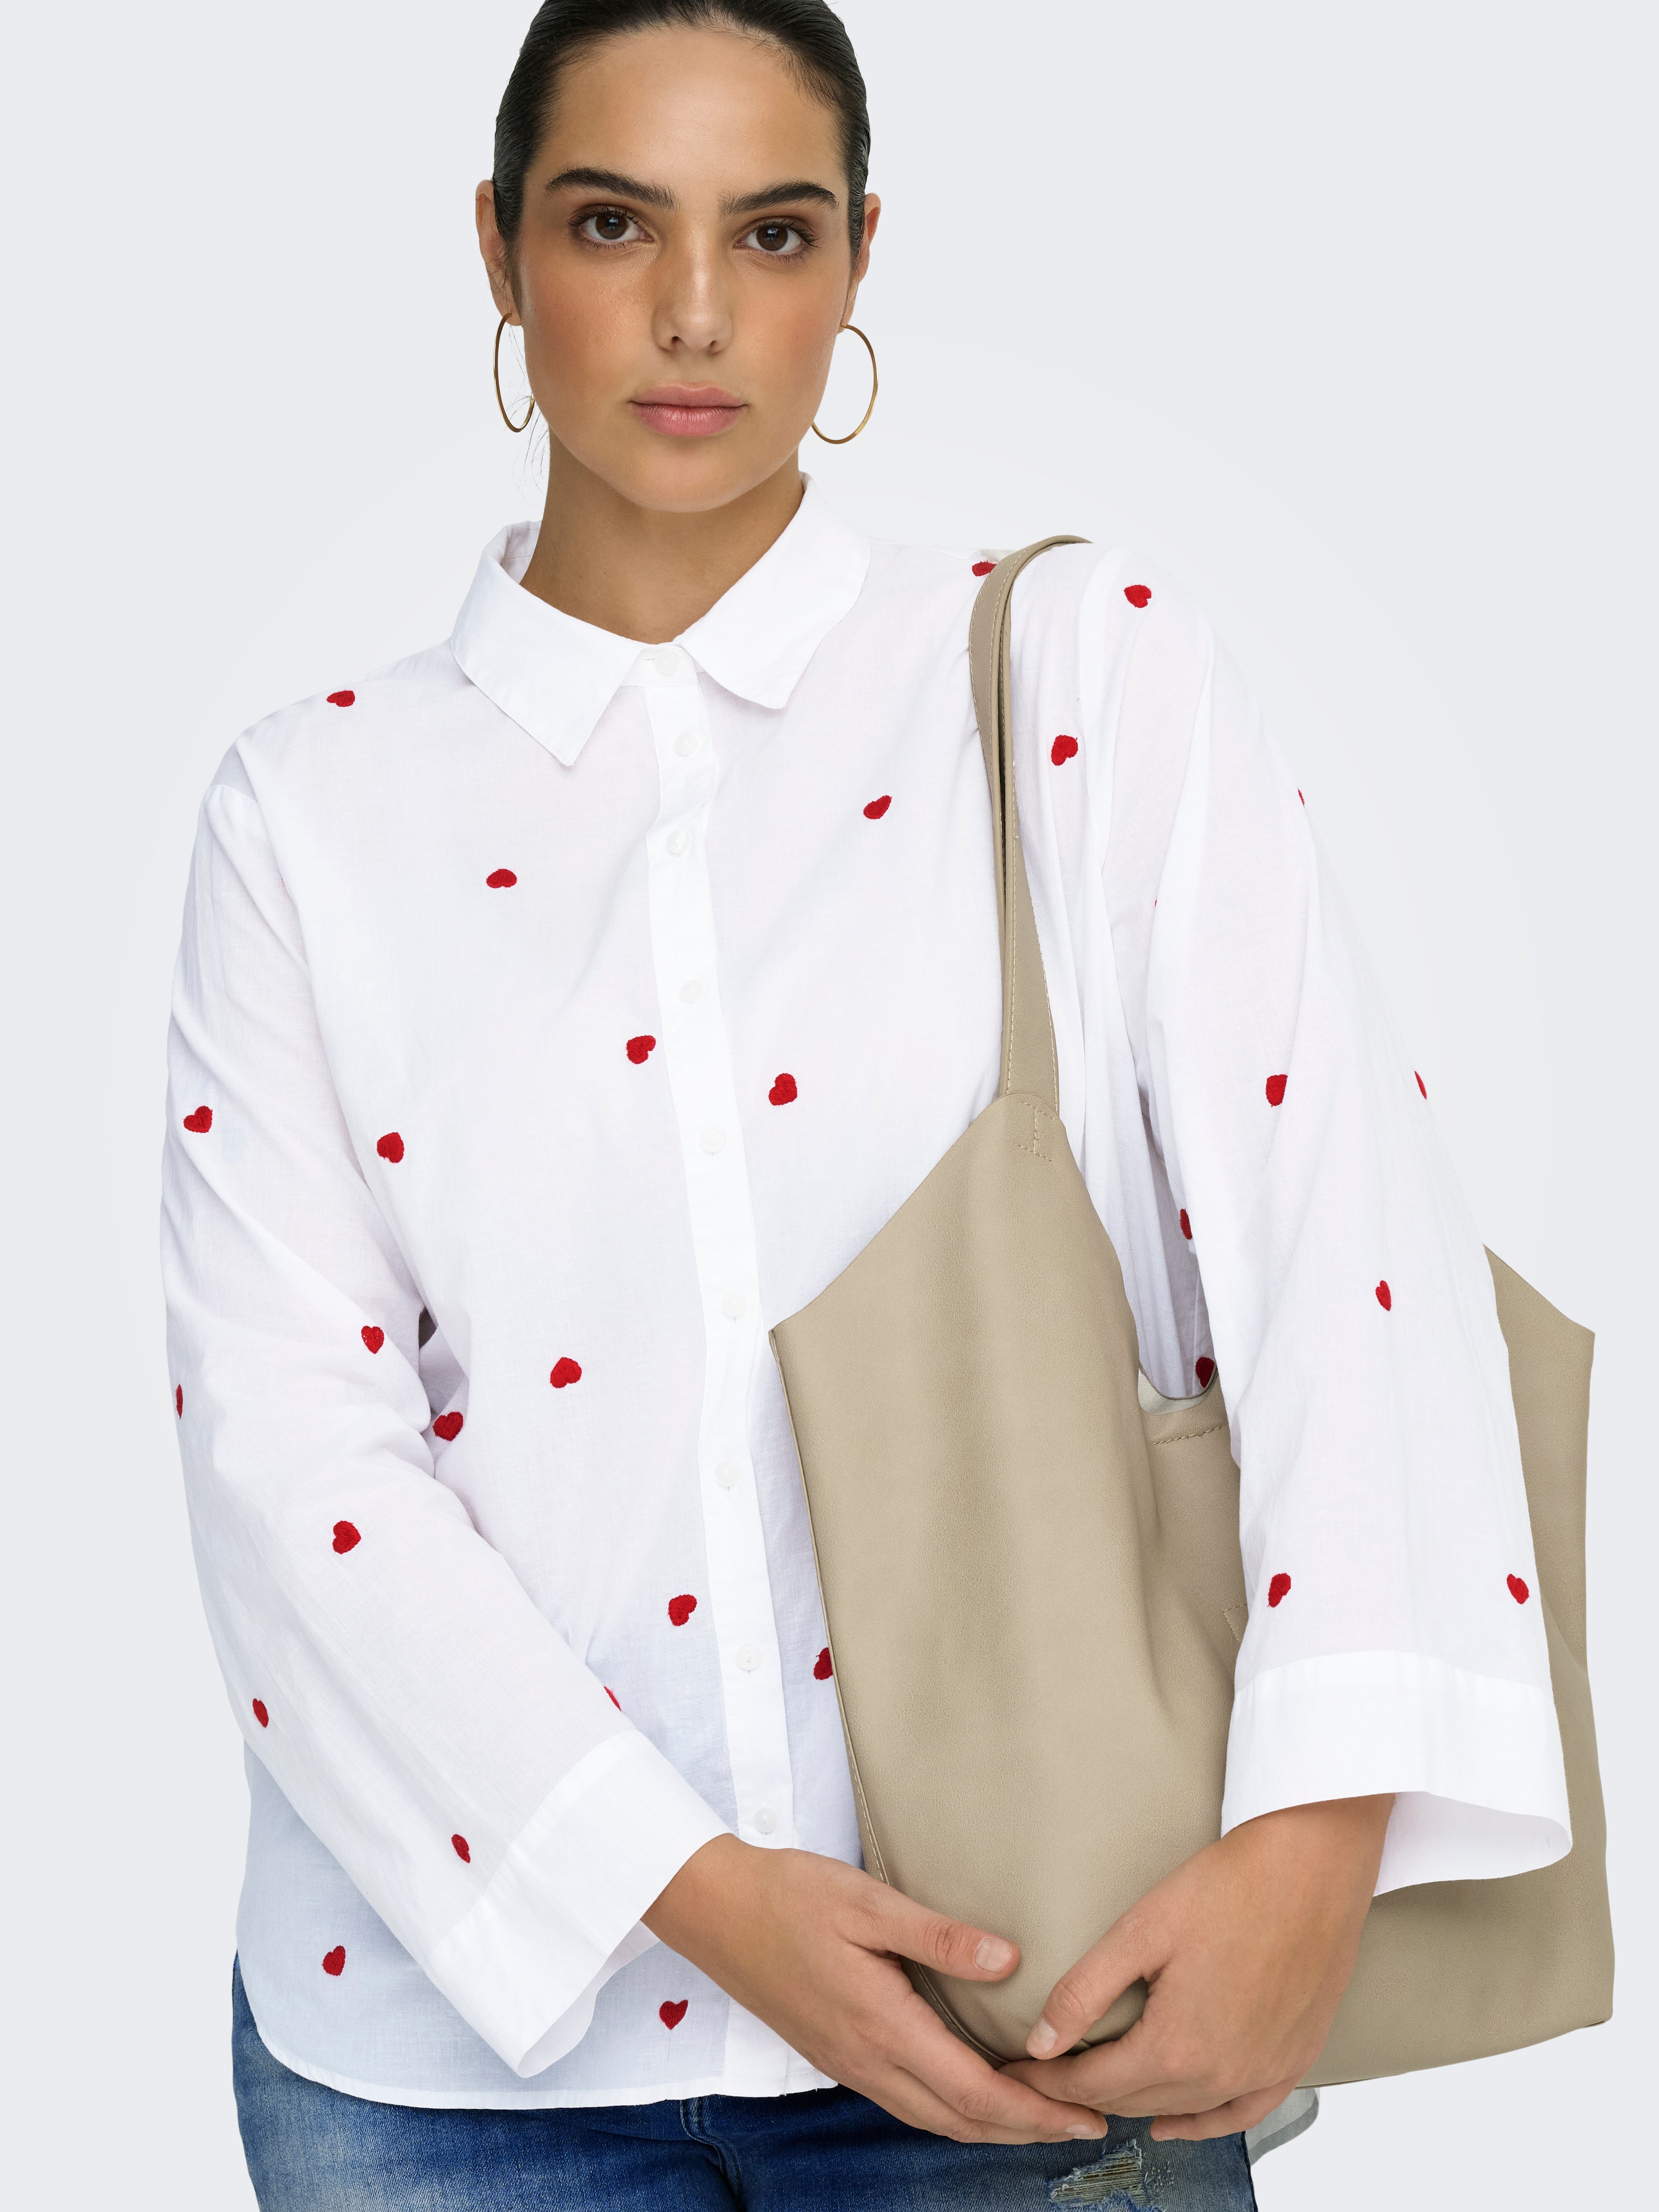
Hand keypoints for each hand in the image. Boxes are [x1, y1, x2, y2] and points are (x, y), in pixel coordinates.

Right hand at [643, 1836, 1108, 2145]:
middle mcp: (867, 2061)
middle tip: (1085, 2123)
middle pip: (961, 2121)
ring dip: (991, 2125)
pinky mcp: (836, 2055)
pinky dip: (952, 2110)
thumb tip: (1010, 1961)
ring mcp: (848, 2064)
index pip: (976, 2093)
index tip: (1086, 2112)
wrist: (715, 1910)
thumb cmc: (790, 1895)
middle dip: (1028, 2131)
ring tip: (1041, 2114)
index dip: (1037, 2111)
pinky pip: (906, 2102)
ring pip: (932, 2119)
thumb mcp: (868, 1903)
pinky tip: (972, 2091)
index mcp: (882, 2026)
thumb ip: (939, 1936)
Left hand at [1001, 1794, 1392, 2141]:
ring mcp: (1263, 2072)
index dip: (1046, 2081)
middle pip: (1133, 2100)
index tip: (1014, 2074)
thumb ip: (1086, 1991)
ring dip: (1134, 2103)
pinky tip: (1172, 2121)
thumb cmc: (1228, 1886)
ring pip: (1180, 2109)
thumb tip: (1041, 2042)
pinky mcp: (1293, 2060)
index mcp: (1178, 2046)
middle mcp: (1221, 2075)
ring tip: (1093, 2092)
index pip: (1093, 2083)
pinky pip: (1239, 2114)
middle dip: (1082, 2092)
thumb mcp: (1140, 1931)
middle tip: (1044, 2077)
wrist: (1313, 1866)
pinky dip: (1201, 2123)